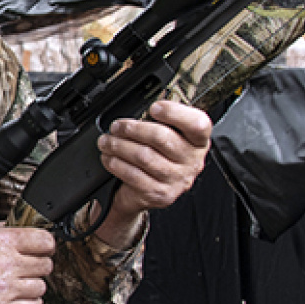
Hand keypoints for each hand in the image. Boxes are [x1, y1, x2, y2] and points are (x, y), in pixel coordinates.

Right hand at [0, 223, 54, 303]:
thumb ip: (5, 230)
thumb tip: (32, 229)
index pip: (45, 241)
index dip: (45, 245)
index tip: (41, 248)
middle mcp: (2, 263)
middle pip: (46, 265)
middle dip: (38, 264)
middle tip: (25, 265)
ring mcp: (1, 287)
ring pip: (41, 287)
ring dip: (32, 284)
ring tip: (18, 281)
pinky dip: (30, 303)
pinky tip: (19, 296)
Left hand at [96, 99, 211, 245]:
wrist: (148, 195)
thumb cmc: (156, 158)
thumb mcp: (166, 137)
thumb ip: (160, 122)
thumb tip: (140, 109)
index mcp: (197, 141)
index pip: (198, 123)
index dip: (175, 112)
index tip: (154, 108)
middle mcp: (191, 161)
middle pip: (161, 137)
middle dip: (133, 129)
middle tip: (117, 126)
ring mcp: (176, 180)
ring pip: (143, 156)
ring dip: (119, 145)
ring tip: (107, 141)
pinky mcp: (159, 194)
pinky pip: (133, 175)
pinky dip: (116, 163)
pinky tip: (109, 158)